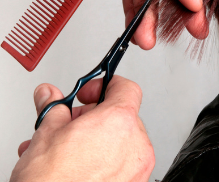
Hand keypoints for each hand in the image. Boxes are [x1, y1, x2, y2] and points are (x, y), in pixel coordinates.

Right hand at [10, 76, 154, 181]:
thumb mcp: (47, 134)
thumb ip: (54, 107)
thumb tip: (50, 95)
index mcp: (119, 121)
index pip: (127, 88)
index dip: (106, 84)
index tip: (90, 91)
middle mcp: (135, 143)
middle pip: (121, 114)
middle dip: (94, 115)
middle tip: (72, 123)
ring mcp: (138, 167)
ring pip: (120, 138)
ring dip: (97, 137)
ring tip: (70, 147)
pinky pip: (123, 161)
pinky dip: (105, 157)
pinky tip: (81, 163)